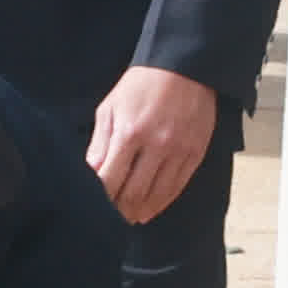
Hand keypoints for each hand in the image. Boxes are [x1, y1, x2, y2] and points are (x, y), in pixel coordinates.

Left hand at [87, 63, 221, 222]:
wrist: (184, 67)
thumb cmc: (141, 86)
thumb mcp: (110, 108)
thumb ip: (100, 143)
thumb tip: (91, 172)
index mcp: (130, 134)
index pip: (111, 178)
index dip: (100, 198)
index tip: (92, 207)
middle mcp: (156, 146)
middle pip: (134, 192)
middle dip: (119, 209)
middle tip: (108, 219)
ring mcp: (179, 151)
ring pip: (158, 194)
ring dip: (140, 211)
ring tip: (127, 219)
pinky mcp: (196, 152)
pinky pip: (178, 186)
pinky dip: (162, 202)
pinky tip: (150, 211)